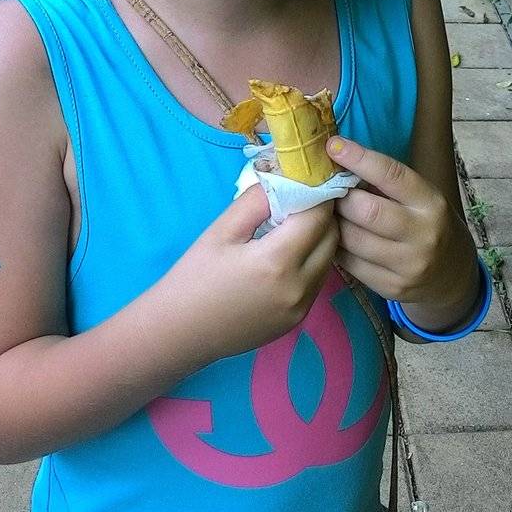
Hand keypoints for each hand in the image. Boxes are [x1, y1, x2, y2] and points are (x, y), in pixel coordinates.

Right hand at [170, 182, 339, 360]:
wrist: (180, 331)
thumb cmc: (195, 276)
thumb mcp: (222, 230)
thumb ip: (258, 200)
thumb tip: (286, 179)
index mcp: (278, 261)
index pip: (318, 216)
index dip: (316, 193)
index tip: (306, 180)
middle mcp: (299, 287)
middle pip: (332, 237)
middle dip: (322, 213)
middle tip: (300, 199)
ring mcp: (302, 307)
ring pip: (329, 259)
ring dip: (319, 238)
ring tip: (291, 226)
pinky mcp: (298, 319)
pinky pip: (317, 280)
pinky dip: (311, 260)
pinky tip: (285, 254)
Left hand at [325, 137, 450, 302]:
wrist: (451, 274)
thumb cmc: (426, 223)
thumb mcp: (420, 197)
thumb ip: (386, 183)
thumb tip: (340, 156)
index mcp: (431, 203)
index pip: (392, 175)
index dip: (359, 158)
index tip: (333, 146)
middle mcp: (423, 234)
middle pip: (366, 210)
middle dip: (340, 196)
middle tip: (328, 189)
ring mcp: (408, 265)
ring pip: (352, 239)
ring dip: (333, 222)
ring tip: (328, 212)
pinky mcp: (391, 287)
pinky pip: (349, 263)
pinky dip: (336, 246)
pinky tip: (335, 236)